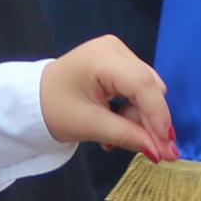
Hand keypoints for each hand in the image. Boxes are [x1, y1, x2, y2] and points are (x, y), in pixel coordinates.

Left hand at [37, 37, 176, 158]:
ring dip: (139, 117)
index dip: (158, 114)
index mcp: (101, 58)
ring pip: (147, 89)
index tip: (167, 144)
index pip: (142, 84)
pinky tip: (116, 123)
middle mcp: (114, 48)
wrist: (33, 99)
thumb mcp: (91, 126)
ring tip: (113, 136)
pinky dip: (132, 109)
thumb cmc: (54, 110)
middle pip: (149, 87)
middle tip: (146, 150)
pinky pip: (138, 87)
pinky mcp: (119, 61)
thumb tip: (164, 152)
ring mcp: (117, 52)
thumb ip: (128, 136)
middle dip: (148, 120)